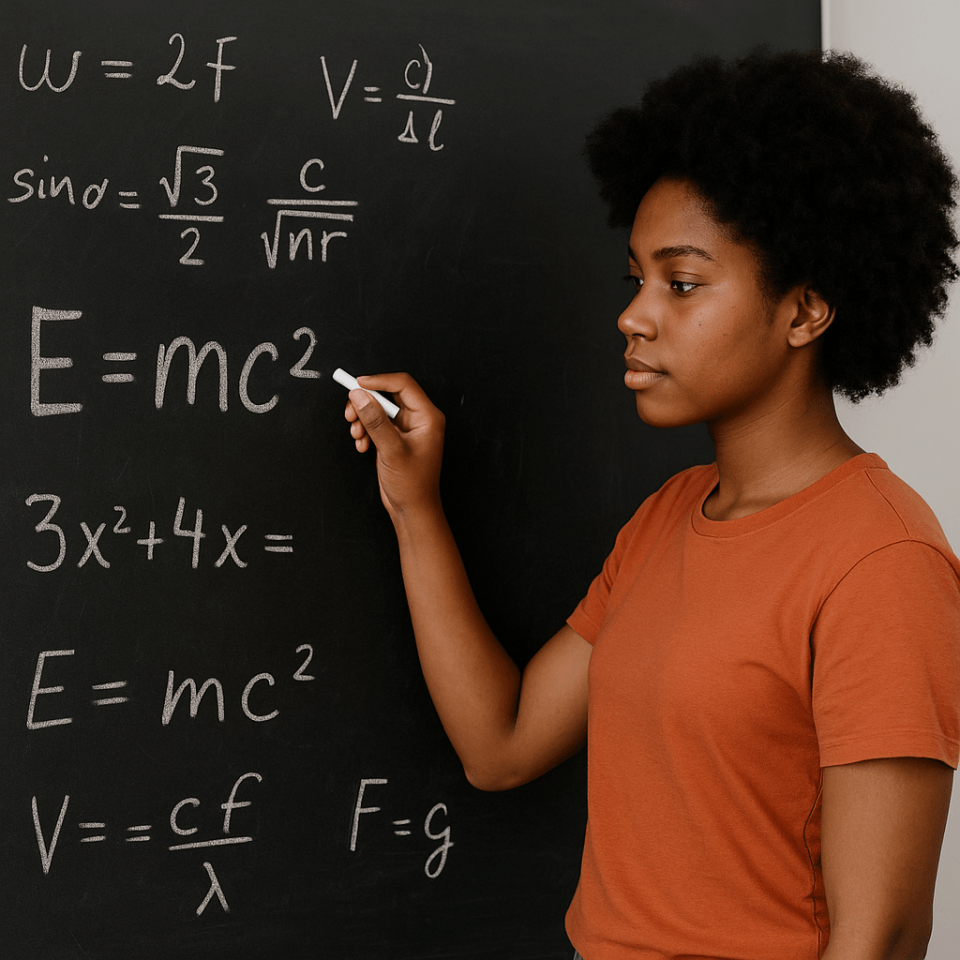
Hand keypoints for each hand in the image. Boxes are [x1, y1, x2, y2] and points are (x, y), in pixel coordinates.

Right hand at [343, 373, 445, 516]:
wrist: (412, 509)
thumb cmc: (412, 485)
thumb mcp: (392, 450)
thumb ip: (375, 421)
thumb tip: (360, 396)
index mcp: (428, 417)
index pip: (402, 384)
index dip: (378, 381)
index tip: (357, 384)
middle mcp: (419, 419)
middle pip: (387, 395)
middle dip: (366, 403)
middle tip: (350, 413)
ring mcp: (406, 428)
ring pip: (378, 409)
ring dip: (362, 419)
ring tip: (357, 435)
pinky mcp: (395, 438)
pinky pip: (376, 423)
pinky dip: (365, 431)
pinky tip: (362, 446)